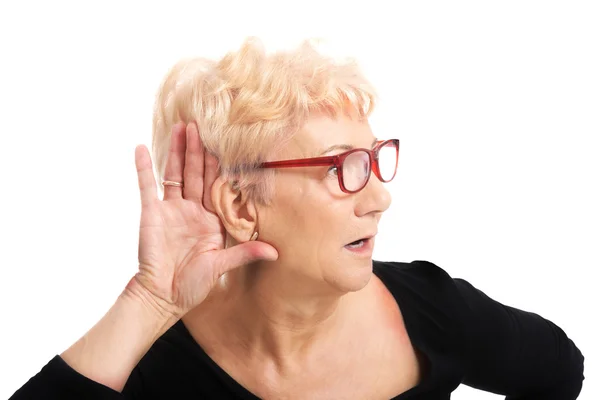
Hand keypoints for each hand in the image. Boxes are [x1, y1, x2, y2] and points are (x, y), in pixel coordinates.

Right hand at [128, 122, 277, 318]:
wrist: (163, 296)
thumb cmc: (192, 284)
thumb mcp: (221, 265)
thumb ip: (245, 253)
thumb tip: (276, 253)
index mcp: (211, 219)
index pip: (217, 186)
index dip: (220, 165)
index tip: (227, 144)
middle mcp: (192, 210)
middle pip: (196, 173)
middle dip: (199, 149)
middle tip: (201, 125)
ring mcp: (171, 210)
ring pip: (175, 173)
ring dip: (177, 150)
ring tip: (180, 126)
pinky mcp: (151, 213)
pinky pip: (146, 186)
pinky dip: (143, 168)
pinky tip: (140, 148)